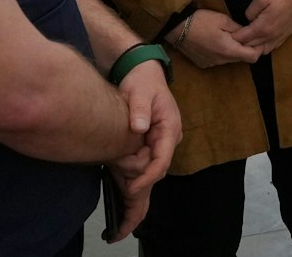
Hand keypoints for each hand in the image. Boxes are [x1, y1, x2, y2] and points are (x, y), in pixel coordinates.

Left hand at [104, 59, 178, 240]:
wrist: (142, 72)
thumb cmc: (142, 81)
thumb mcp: (140, 92)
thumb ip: (138, 109)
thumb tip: (137, 128)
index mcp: (170, 128)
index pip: (162, 158)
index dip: (148, 175)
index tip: (132, 187)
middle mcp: (168, 139)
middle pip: (157, 171)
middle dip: (141, 192)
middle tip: (123, 217)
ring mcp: (159, 143)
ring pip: (151, 172)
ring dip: (137, 192)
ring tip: (121, 219)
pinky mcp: (149, 144)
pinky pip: (144, 167)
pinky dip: (134, 182)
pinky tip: (122, 197)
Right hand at [173, 9, 261, 68]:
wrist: (177, 28)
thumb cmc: (201, 21)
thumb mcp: (223, 20)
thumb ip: (239, 29)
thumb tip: (249, 34)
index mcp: (229, 50)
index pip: (253, 57)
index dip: (258, 48)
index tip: (257, 38)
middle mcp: (221, 60)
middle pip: (242, 58)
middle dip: (246, 48)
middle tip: (244, 34)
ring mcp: (212, 64)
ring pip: (230, 59)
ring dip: (233, 50)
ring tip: (228, 36)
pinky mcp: (204, 63)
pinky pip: (218, 60)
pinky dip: (221, 52)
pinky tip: (215, 41)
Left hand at [231, 0, 291, 54]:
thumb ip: (250, 11)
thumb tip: (247, 19)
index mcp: (263, 27)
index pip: (243, 38)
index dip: (233, 36)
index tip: (226, 33)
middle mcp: (271, 36)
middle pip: (251, 46)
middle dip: (240, 44)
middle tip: (231, 38)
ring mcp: (280, 36)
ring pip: (262, 50)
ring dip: (252, 47)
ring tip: (246, 41)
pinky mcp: (286, 34)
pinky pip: (273, 47)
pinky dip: (264, 47)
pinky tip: (260, 41)